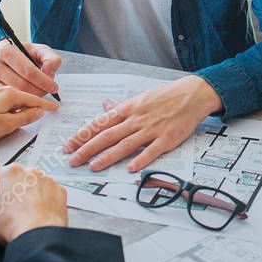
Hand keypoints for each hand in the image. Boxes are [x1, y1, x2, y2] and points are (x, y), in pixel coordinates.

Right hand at [0, 38, 61, 96]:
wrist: (1, 54)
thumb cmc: (22, 52)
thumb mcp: (39, 50)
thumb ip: (51, 58)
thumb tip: (49, 73)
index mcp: (6, 51)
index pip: (28, 71)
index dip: (44, 81)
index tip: (54, 87)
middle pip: (21, 85)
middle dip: (39, 91)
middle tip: (48, 91)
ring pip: (15, 95)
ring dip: (31, 97)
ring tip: (39, 93)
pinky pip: (8, 100)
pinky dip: (21, 101)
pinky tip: (28, 98)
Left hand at [0, 84, 58, 143]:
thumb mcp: (5, 125)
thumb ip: (24, 118)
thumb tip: (38, 112)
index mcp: (10, 94)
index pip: (35, 99)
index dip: (46, 105)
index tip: (54, 107)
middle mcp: (1, 88)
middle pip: (22, 99)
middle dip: (30, 107)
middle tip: (38, 116)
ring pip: (8, 100)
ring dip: (14, 110)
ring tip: (14, 122)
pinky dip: (3, 109)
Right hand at [0, 164, 66, 245]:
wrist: (38, 237)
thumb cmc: (14, 224)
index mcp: (12, 173)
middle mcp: (31, 173)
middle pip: (18, 176)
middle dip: (12, 187)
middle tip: (9, 204)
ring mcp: (48, 181)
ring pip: (35, 183)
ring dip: (29, 192)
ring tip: (24, 209)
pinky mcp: (60, 192)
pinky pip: (50, 192)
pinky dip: (45, 199)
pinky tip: (38, 211)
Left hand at [61, 75, 221, 172]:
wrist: (193, 93)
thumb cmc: (166, 95)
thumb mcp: (140, 97)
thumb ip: (122, 106)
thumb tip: (105, 106)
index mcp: (128, 109)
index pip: (100, 123)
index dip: (82, 135)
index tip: (68, 145)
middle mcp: (136, 119)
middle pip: (107, 136)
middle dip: (87, 149)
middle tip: (73, 160)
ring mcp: (151, 129)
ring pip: (125, 144)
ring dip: (108, 156)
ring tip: (93, 166)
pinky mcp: (167, 138)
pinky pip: (152, 151)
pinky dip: (141, 159)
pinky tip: (130, 168)